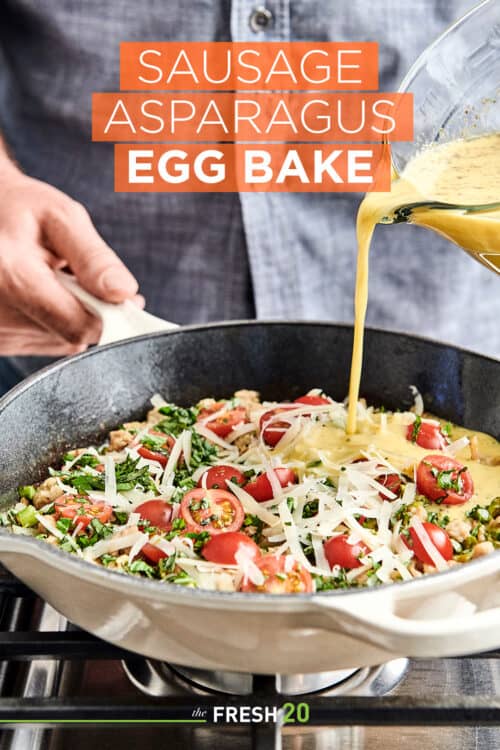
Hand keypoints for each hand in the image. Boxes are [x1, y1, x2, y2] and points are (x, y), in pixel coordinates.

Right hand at [0, 165, 139, 354]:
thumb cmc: (19, 211)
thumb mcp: (61, 217)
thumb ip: (94, 258)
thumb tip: (124, 293)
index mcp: (11, 278)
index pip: (80, 325)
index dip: (111, 315)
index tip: (125, 298)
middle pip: (71, 335)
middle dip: (90, 310)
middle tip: (82, 276)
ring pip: (60, 342)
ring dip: (70, 315)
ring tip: (55, 281)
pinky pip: (43, 342)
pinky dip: (51, 321)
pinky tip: (40, 295)